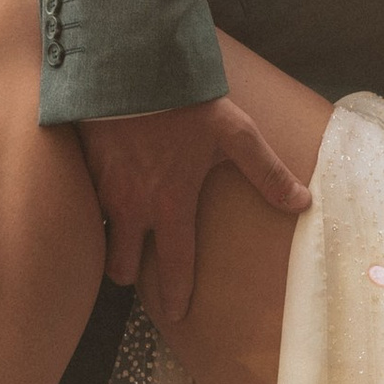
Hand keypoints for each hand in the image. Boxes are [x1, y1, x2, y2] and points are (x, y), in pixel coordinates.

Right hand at [83, 97, 309, 323]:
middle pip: (123, 266)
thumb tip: (302, 203)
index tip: (177, 316)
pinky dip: (92, 207)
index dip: (177, 295)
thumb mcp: (234, 133)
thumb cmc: (182, 102)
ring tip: (120, 235)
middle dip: (131, 272)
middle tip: (140, 266)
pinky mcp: (81, 169)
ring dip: (110, 242)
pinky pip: (84, 203)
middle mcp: (133, 206)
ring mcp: (102, 190)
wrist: (127, 67)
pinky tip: (102, 194)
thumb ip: (267, 171)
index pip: (175, 264)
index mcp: (171, 203)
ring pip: (100, 238)